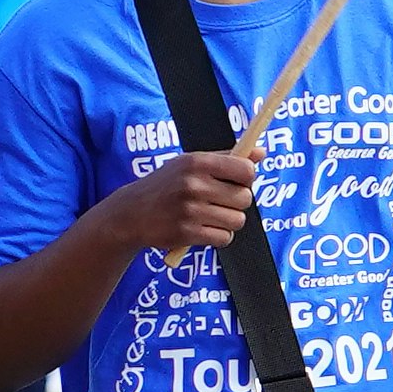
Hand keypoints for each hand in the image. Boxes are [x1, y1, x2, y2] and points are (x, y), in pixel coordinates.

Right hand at [109, 145, 262, 257]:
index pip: (246, 171)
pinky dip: (218, 236)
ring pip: (237, 220)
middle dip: (237, 202)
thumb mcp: (190, 164)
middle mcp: (193, 185)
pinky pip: (224, 238)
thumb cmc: (166, 185)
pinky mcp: (187, 234)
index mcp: (197, 163)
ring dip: (228, 221)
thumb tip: (261, 153)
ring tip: (210, 216)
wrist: (131, 213)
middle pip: (245, 198)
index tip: (236, 181)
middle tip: (219, 201)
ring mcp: (190, 211)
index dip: (246, 178)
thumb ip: (227, 158)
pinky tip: (203, 228)